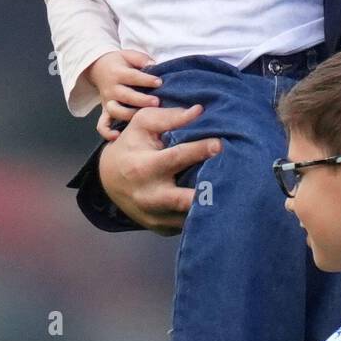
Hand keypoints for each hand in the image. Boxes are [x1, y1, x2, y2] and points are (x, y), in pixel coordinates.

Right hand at [87, 49, 159, 141]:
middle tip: (157, 102)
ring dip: (129, 115)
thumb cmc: (120, 62)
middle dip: (141, 100)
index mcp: (117, 73)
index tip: (160, 82)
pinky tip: (117, 137)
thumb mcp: (129, 54)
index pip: (132, 77)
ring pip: (116, 111)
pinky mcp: (105, 111)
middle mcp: (111, 89)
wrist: (98, 68)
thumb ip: (141, 59)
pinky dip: (107, 132)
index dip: (146, 79)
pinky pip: (102, 124)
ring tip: (143, 118)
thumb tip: (153, 65)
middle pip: (125, 96)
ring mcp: (107, 102)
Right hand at [98, 104, 222, 235]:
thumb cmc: (131, 145)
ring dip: (209, 205)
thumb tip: (199, 111)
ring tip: (229, 189)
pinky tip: (214, 201)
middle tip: (232, 178)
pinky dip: (201, 215)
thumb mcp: (143, 124)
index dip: (200, 150)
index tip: (220, 144)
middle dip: (208, 192)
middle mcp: (149, 196)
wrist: (108, 179)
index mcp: (144, 167)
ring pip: (189, 217)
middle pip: (184, 201)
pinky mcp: (162, 228)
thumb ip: (170, 117)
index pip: (176, 158)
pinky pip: (186, 225)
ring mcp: (155, 216)